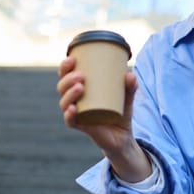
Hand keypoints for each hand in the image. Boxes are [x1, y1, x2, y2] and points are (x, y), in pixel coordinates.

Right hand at [56, 57, 150, 181]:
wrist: (123, 135)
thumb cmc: (120, 110)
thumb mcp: (127, 96)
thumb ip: (130, 86)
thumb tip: (130, 75)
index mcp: (81, 89)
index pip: (67, 76)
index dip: (65, 67)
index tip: (72, 58)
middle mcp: (75, 101)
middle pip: (62, 88)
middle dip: (67, 79)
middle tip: (81, 75)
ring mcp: (77, 114)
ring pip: (64, 103)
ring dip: (69, 94)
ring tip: (80, 87)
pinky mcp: (82, 126)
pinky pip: (71, 121)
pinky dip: (69, 115)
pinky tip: (73, 109)